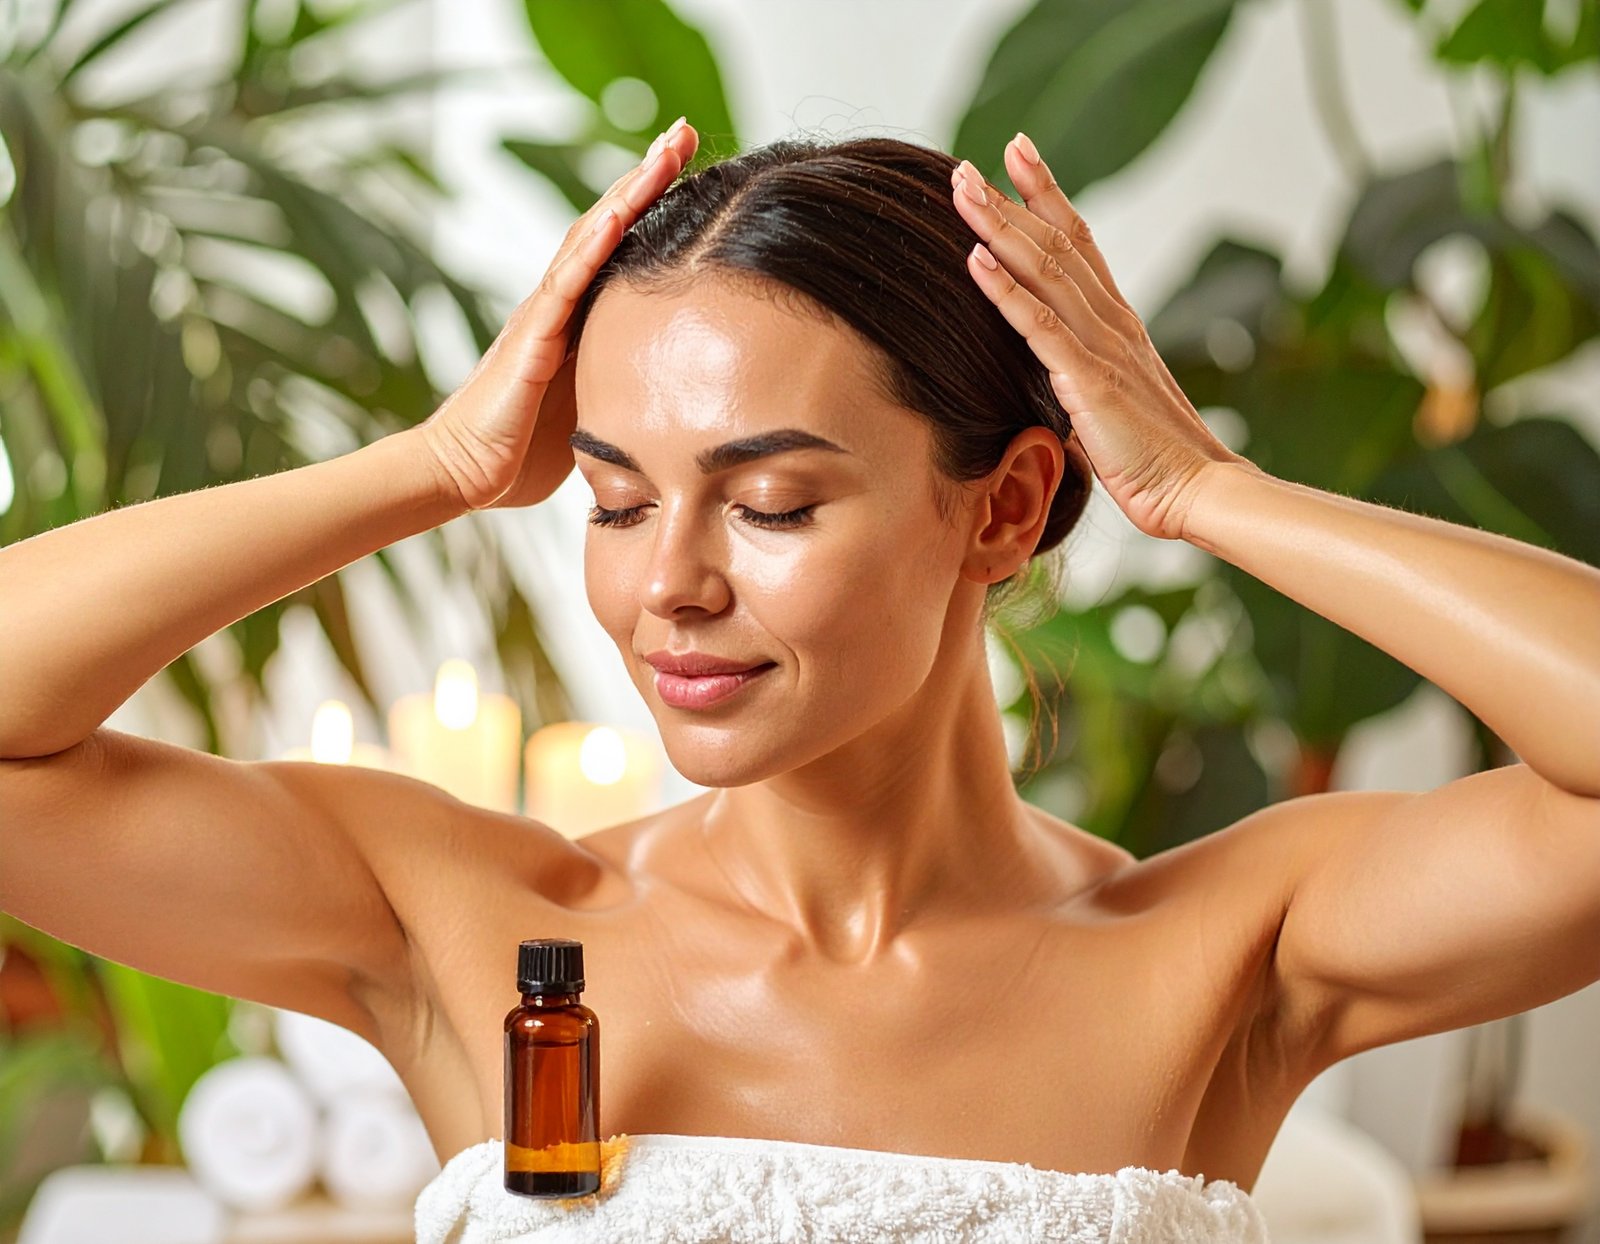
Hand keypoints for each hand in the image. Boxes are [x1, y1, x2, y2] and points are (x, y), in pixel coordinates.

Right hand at [419, 117, 698, 510]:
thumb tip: (678, 391)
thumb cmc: (523, 452)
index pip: (620, 249)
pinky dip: (591, 248)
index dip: (652, 206)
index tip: (688, 166)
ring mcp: (541, 317)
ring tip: (662, 151)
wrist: (465, 476)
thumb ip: (624, 385)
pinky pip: (563, 286)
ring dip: (627, 194)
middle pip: (606, 226)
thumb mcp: (594, 409)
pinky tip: (619, 215)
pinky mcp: (530, 342)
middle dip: (645, 177)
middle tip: (681, 132)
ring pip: (587, 240)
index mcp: (576, 320)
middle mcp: (557, 305)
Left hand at [949, 136, 1252, 541]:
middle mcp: (1112, 322)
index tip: (1017, 154)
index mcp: (1119, 324)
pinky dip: (1005, 291)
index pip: (1080, 242)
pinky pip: (1041, 327)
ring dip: (999, 227)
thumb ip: (1079, 382)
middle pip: (1056, 243)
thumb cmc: (1155, 459)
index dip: (1046, 195)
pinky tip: (974, 260)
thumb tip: (1052, 386)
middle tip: (968, 165)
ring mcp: (1103, 347)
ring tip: (960, 189)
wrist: (1198, 490)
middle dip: (1009, 200)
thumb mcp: (1109, 407)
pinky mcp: (1090, 381)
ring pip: (1045, 270)